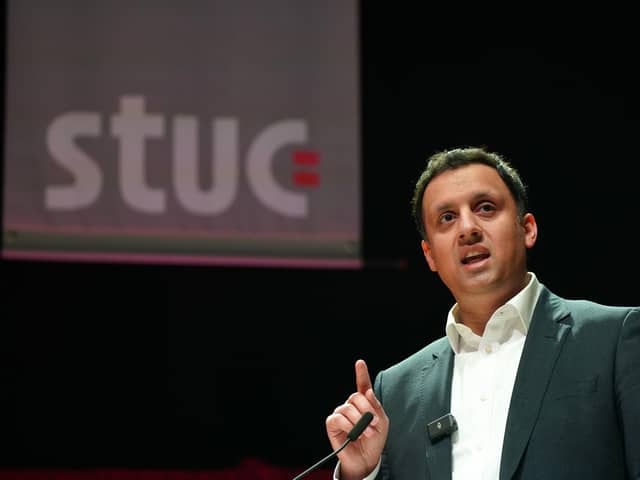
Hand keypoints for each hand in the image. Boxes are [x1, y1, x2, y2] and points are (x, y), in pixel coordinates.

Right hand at [325, 359, 388, 479]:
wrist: (367, 459)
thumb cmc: (374, 440)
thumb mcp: (382, 422)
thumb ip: (376, 406)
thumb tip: (368, 392)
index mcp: (364, 403)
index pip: (362, 385)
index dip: (361, 373)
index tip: (360, 363)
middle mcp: (351, 406)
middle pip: (356, 397)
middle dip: (367, 410)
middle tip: (374, 423)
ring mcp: (341, 413)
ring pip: (348, 408)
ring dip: (360, 421)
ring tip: (367, 432)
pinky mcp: (333, 424)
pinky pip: (338, 418)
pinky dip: (349, 426)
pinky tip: (355, 434)